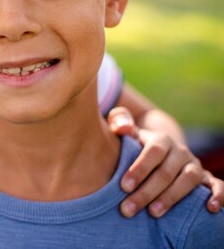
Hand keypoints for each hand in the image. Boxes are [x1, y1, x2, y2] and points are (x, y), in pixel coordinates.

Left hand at [108, 107, 223, 217]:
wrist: (158, 147)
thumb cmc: (134, 143)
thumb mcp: (124, 128)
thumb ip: (119, 120)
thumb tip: (122, 127)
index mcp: (161, 139)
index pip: (153, 152)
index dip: (139, 169)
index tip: (124, 186)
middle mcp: (180, 152)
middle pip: (166, 172)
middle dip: (147, 192)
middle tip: (128, 209)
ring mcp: (194, 165)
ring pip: (188, 180)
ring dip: (171, 197)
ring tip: (153, 213)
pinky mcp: (205, 178)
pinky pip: (217, 185)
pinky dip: (218, 195)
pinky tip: (209, 209)